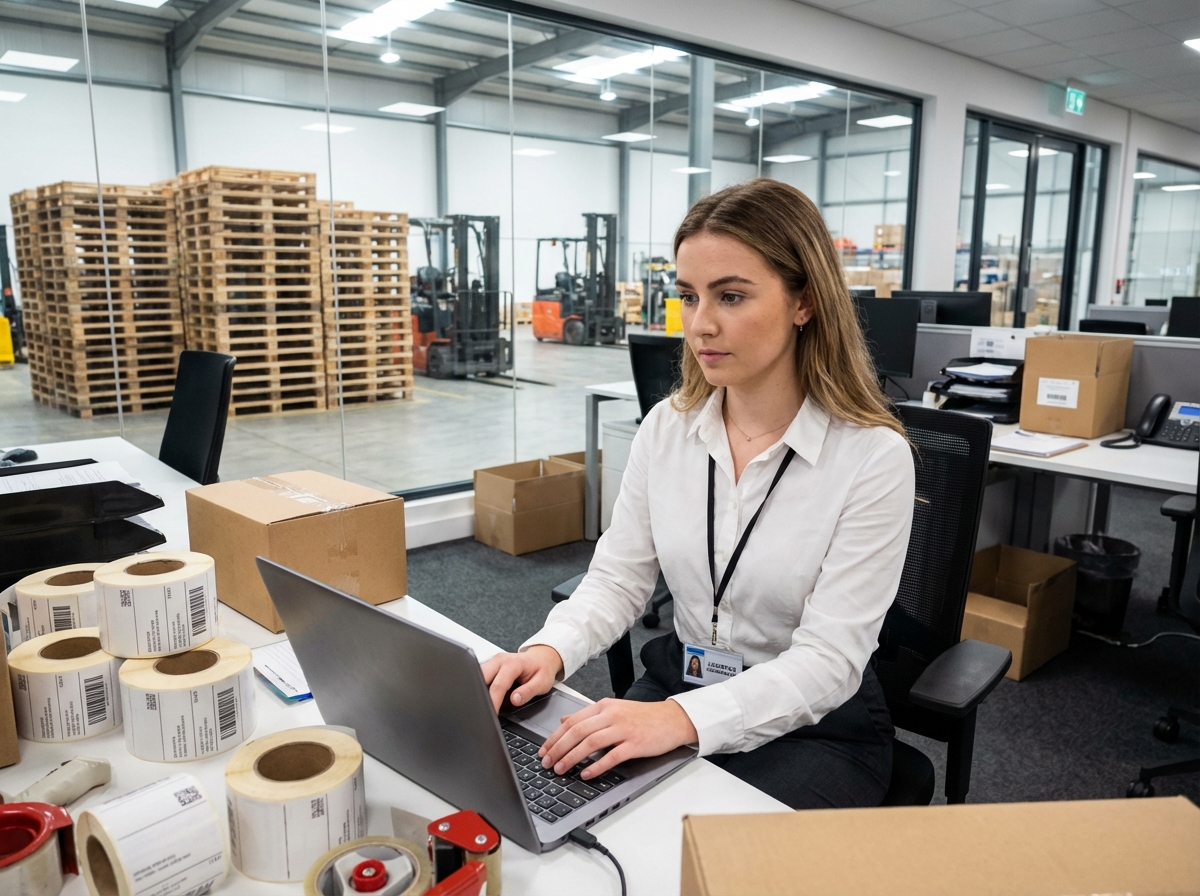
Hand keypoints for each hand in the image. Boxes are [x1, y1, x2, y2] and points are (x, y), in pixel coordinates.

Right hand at [480, 646, 562, 712]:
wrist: (541, 658)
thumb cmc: (542, 670)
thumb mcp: (542, 683)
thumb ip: (528, 691)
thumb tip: (514, 700)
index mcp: (513, 663)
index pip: (498, 686)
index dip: (493, 702)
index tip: (492, 715)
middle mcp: (500, 660)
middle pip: (481, 678)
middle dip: (480, 696)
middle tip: (483, 713)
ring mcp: (493, 661)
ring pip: (478, 676)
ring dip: (478, 691)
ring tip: (483, 706)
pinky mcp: (490, 665)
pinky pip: (480, 676)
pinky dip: (480, 687)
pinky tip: (484, 698)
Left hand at [537, 698, 697, 779]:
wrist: (673, 719)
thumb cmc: (643, 716)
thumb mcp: (613, 709)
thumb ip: (588, 716)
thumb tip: (564, 721)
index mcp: (603, 706)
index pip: (572, 721)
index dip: (554, 737)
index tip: (543, 750)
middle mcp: (611, 715)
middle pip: (577, 731)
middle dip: (558, 748)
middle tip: (547, 762)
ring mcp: (624, 729)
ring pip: (590, 742)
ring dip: (572, 757)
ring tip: (561, 769)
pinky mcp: (635, 744)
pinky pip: (612, 756)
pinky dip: (597, 766)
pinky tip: (586, 774)